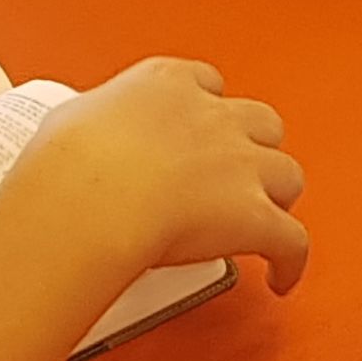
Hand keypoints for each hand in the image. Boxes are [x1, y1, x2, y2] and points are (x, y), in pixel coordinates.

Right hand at [21, 57, 309, 294]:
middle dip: (254, 148)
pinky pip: (293, 241)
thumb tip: (79, 139)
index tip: (200, 129)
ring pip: (287, 175)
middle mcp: (213, 116)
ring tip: (259, 220)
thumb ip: (93, 123)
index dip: (209, 110)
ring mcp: (240, 165)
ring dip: (276, 198)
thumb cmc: (68, 162)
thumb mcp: (72, 118)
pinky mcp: (255, 216)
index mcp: (168, 83)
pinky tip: (280, 277)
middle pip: (261, 123)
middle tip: (234, 176)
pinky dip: (290, 261)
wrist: (87, 197)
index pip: (206, 83)